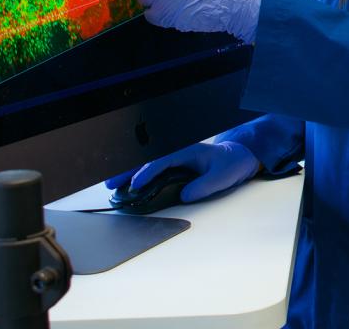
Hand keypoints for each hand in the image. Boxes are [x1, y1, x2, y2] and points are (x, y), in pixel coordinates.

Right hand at [104, 141, 260, 203]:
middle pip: (148, 161)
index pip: (162, 161)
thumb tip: (184, 195)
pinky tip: (128, 187)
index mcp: (188, 151)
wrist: (237, 158)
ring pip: (147, 166)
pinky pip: (154, 172)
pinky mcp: (175, 168)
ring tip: (112, 186)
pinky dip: (140, 178)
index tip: (136, 185)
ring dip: (130, 175)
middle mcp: (178, 154)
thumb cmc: (230, 164)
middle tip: (111, 184)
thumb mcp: (221, 177)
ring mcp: (176, 160)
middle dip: (128, 172)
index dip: (147, 173)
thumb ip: (203, 186)